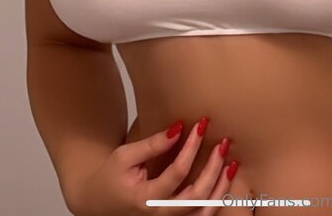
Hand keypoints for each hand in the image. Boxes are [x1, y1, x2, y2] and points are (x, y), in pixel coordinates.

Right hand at [69, 119, 251, 215]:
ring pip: (204, 211)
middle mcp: (160, 215)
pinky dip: (216, 200)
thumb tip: (179, 128)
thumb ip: (152, 145)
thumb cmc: (111, 177)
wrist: (99, 203)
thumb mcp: (125, 156)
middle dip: (213, 168)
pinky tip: (224, 180)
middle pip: (196, 196)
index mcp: (146, 199)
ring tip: (232, 163)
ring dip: (221, 188)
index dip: (191, 147)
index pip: (177, 173)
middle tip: (223, 143)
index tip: (202, 124)